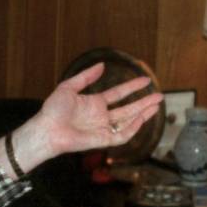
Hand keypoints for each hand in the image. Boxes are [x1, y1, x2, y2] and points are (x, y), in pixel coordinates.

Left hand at [6, 63, 162, 170]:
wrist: (47, 128)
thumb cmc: (53, 110)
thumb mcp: (69, 87)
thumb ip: (86, 76)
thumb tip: (102, 65)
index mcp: (95, 104)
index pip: (119, 94)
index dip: (132, 87)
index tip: (145, 79)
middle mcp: (102, 117)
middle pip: (128, 108)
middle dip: (144, 102)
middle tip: (159, 96)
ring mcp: (103, 129)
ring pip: (129, 121)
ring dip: (143, 114)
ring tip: (156, 105)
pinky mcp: (103, 140)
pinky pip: (122, 135)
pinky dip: (133, 127)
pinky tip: (141, 117)